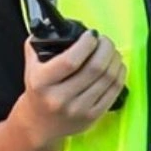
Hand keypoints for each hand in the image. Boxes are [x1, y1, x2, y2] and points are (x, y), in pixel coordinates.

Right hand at [15, 33, 127, 148]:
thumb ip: (39, 45)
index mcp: (42, 83)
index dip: (87, 44)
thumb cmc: (38, 91)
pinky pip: (113, 91)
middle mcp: (60, 98)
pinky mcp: (92, 117)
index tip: (91, 35)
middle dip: (106, 48)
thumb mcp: (30, 67)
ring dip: (115, 59)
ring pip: (107, 79)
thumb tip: (56, 26)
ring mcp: (78, 110)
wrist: (38, 124)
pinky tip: (117, 66)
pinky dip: (120, 75)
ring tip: (112, 51)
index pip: (71, 61)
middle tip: (105, 41)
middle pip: (95, 68)